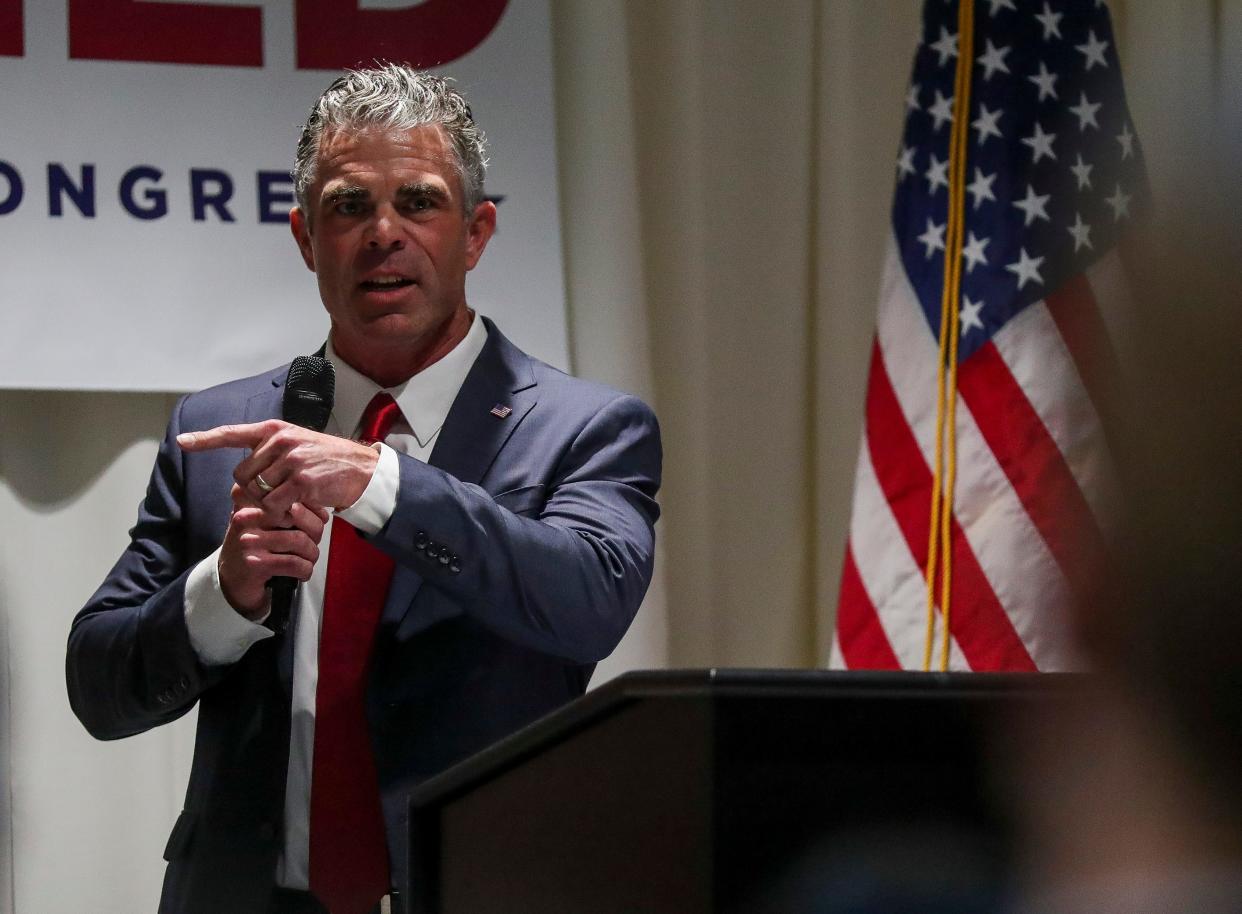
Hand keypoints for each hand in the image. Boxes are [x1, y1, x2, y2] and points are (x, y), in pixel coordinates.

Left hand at [177, 420, 379, 518]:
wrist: (361, 469)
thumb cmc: (327, 460)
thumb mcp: (298, 444)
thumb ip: (270, 451)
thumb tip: (242, 472)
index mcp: (275, 429)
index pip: (233, 433)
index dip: (205, 439)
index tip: (182, 441)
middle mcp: (281, 441)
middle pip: (242, 474)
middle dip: (253, 489)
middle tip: (276, 493)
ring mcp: (291, 460)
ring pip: (256, 491)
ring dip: (268, 503)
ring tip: (290, 499)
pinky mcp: (301, 482)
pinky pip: (272, 505)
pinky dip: (278, 513)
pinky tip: (294, 507)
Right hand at [217, 484, 329, 618]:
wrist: (232, 582)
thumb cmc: (259, 550)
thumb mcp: (272, 525)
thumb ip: (295, 512)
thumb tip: (324, 514)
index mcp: (251, 502)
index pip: (292, 496)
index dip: (312, 511)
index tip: (314, 524)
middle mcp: (246, 517)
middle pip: (298, 515)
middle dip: (315, 534)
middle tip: (311, 546)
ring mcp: (248, 541)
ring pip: (300, 540)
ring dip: (312, 554)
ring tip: (307, 560)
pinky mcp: (253, 564)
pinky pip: (294, 563)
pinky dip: (306, 570)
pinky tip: (302, 573)